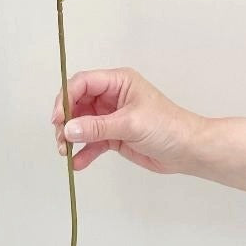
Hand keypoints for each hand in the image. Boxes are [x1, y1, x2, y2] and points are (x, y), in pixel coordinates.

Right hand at [50, 67, 202, 173]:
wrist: (188, 151)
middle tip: (60, 139)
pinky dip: (83, 151)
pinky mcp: (114, 136)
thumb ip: (97, 127)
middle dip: (66, 120)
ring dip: (71, 137)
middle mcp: (112, 96)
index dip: (66, 98)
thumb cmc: (166, 127)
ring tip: (65, 153)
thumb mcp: (130, 124)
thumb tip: (67, 129)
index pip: (83, 83)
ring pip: (82, 123)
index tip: (57, 118)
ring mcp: (112, 116)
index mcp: (118, 82)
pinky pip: (92, 141)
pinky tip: (77, 163)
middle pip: (78, 102)